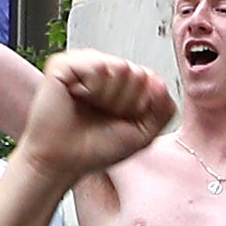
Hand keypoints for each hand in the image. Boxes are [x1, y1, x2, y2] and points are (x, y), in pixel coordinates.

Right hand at [18, 52, 174, 183]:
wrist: (63, 161)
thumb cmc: (96, 149)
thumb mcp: (143, 134)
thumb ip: (163, 110)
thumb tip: (160, 82)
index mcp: (121, 83)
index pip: (150, 79)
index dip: (140, 105)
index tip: (120, 120)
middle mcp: (103, 70)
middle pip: (137, 73)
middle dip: (125, 102)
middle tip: (103, 114)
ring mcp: (84, 64)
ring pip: (120, 68)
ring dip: (109, 97)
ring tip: (90, 106)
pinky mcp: (64, 64)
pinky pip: (97, 66)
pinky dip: (92, 88)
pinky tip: (77, 96)